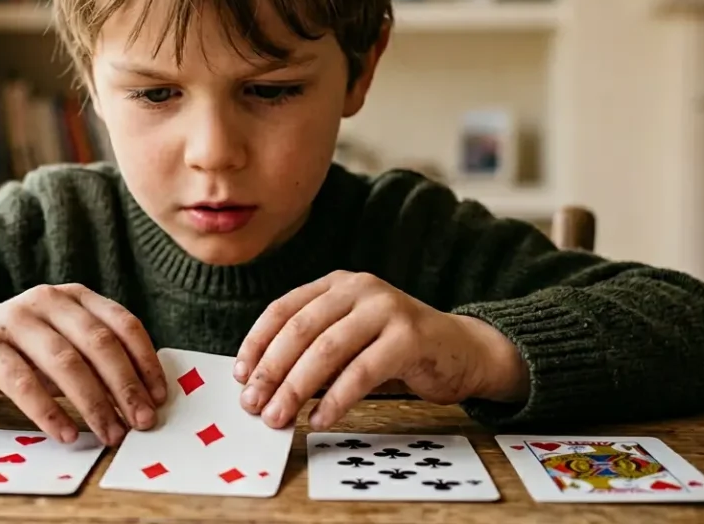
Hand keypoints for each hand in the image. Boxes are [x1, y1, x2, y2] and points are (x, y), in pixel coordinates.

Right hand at [0, 284, 166, 445]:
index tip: (158, 397)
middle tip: (141, 422)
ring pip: (64, 361)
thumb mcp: (64, 347)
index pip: (122, 323)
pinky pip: (22, 382)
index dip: (145, 361)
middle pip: (98, 342)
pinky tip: (67, 434)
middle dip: (124, 386)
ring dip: (93, 403)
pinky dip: (48, 412)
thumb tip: (143, 400)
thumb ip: (97, 362)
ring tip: (109, 434)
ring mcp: (15, 320)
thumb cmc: (24, 352)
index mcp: (75, 296)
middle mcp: (47, 300)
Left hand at [232, 270, 528, 430]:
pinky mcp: (410, 336)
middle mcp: (360, 288)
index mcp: (337, 284)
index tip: (241, 376)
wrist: (462, 350)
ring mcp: (386, 308)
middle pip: (300, 329)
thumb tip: (263, 384)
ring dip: (296, 388)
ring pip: (327, 349)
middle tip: (254, 404)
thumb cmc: (396, 350)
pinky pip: (362, 371)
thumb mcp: (350, 340)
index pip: (283, 309)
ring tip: (279, 417)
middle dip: (271, 371)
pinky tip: (320, 419)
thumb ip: (314, 349)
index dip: (257, 343)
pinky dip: (336, 399)